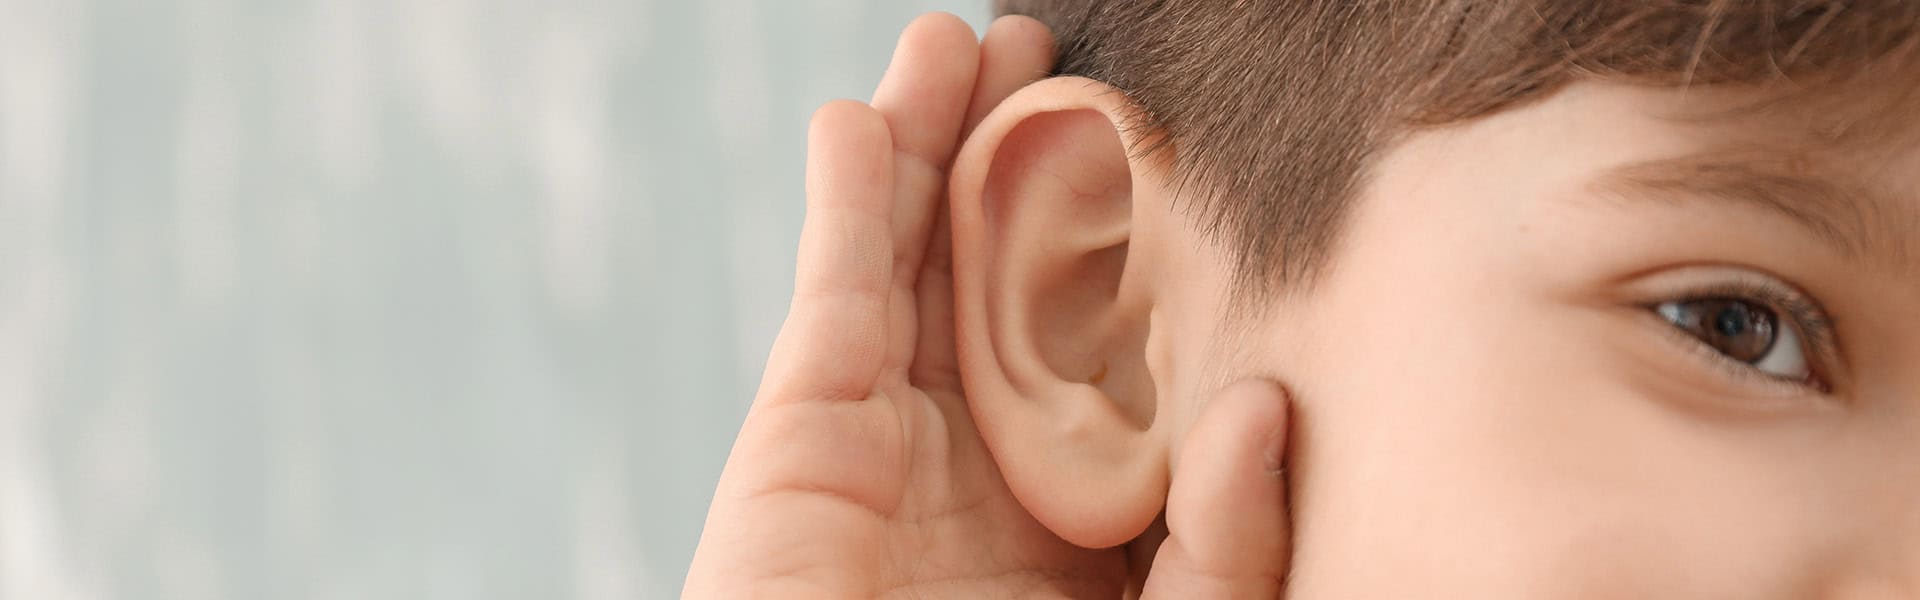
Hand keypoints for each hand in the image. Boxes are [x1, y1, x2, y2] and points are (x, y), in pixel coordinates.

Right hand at [685, 13, 1296, 597]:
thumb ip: (1224, 546)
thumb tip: (1261, 406)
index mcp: (1078, 505)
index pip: (1104, 347)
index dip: (1124, 247)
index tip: (1162, 156)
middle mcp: (982, 458)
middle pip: (1000, 276)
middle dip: (1018, 162)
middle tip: (1053, 56)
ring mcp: (887, 436)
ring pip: (914, 257)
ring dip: (934, 145)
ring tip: (965, 42)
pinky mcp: (802, 432)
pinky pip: (832, 291)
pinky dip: (846, 199)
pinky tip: (869, 115)